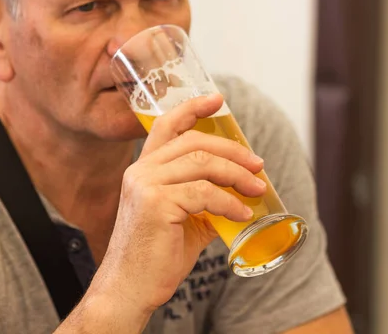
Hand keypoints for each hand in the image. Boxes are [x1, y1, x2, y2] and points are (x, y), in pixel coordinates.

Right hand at [88, 93, 266, 318]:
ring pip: (201, 162)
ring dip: (236, 174)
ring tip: (257, 188)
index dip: (192, 108)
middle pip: (193, 141)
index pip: (166, 126)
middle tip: (257, 165)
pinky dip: (229, 201)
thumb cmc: (156, 256)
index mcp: (144, 170)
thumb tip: (238, 194)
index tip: (217, 100)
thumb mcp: (184, 220)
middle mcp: (141, 171)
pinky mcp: (155, 203)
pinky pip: (204, 192)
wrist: (130, 288)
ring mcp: (145, 185)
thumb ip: (204, 201)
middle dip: (231, 150)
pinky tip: (242, 213)